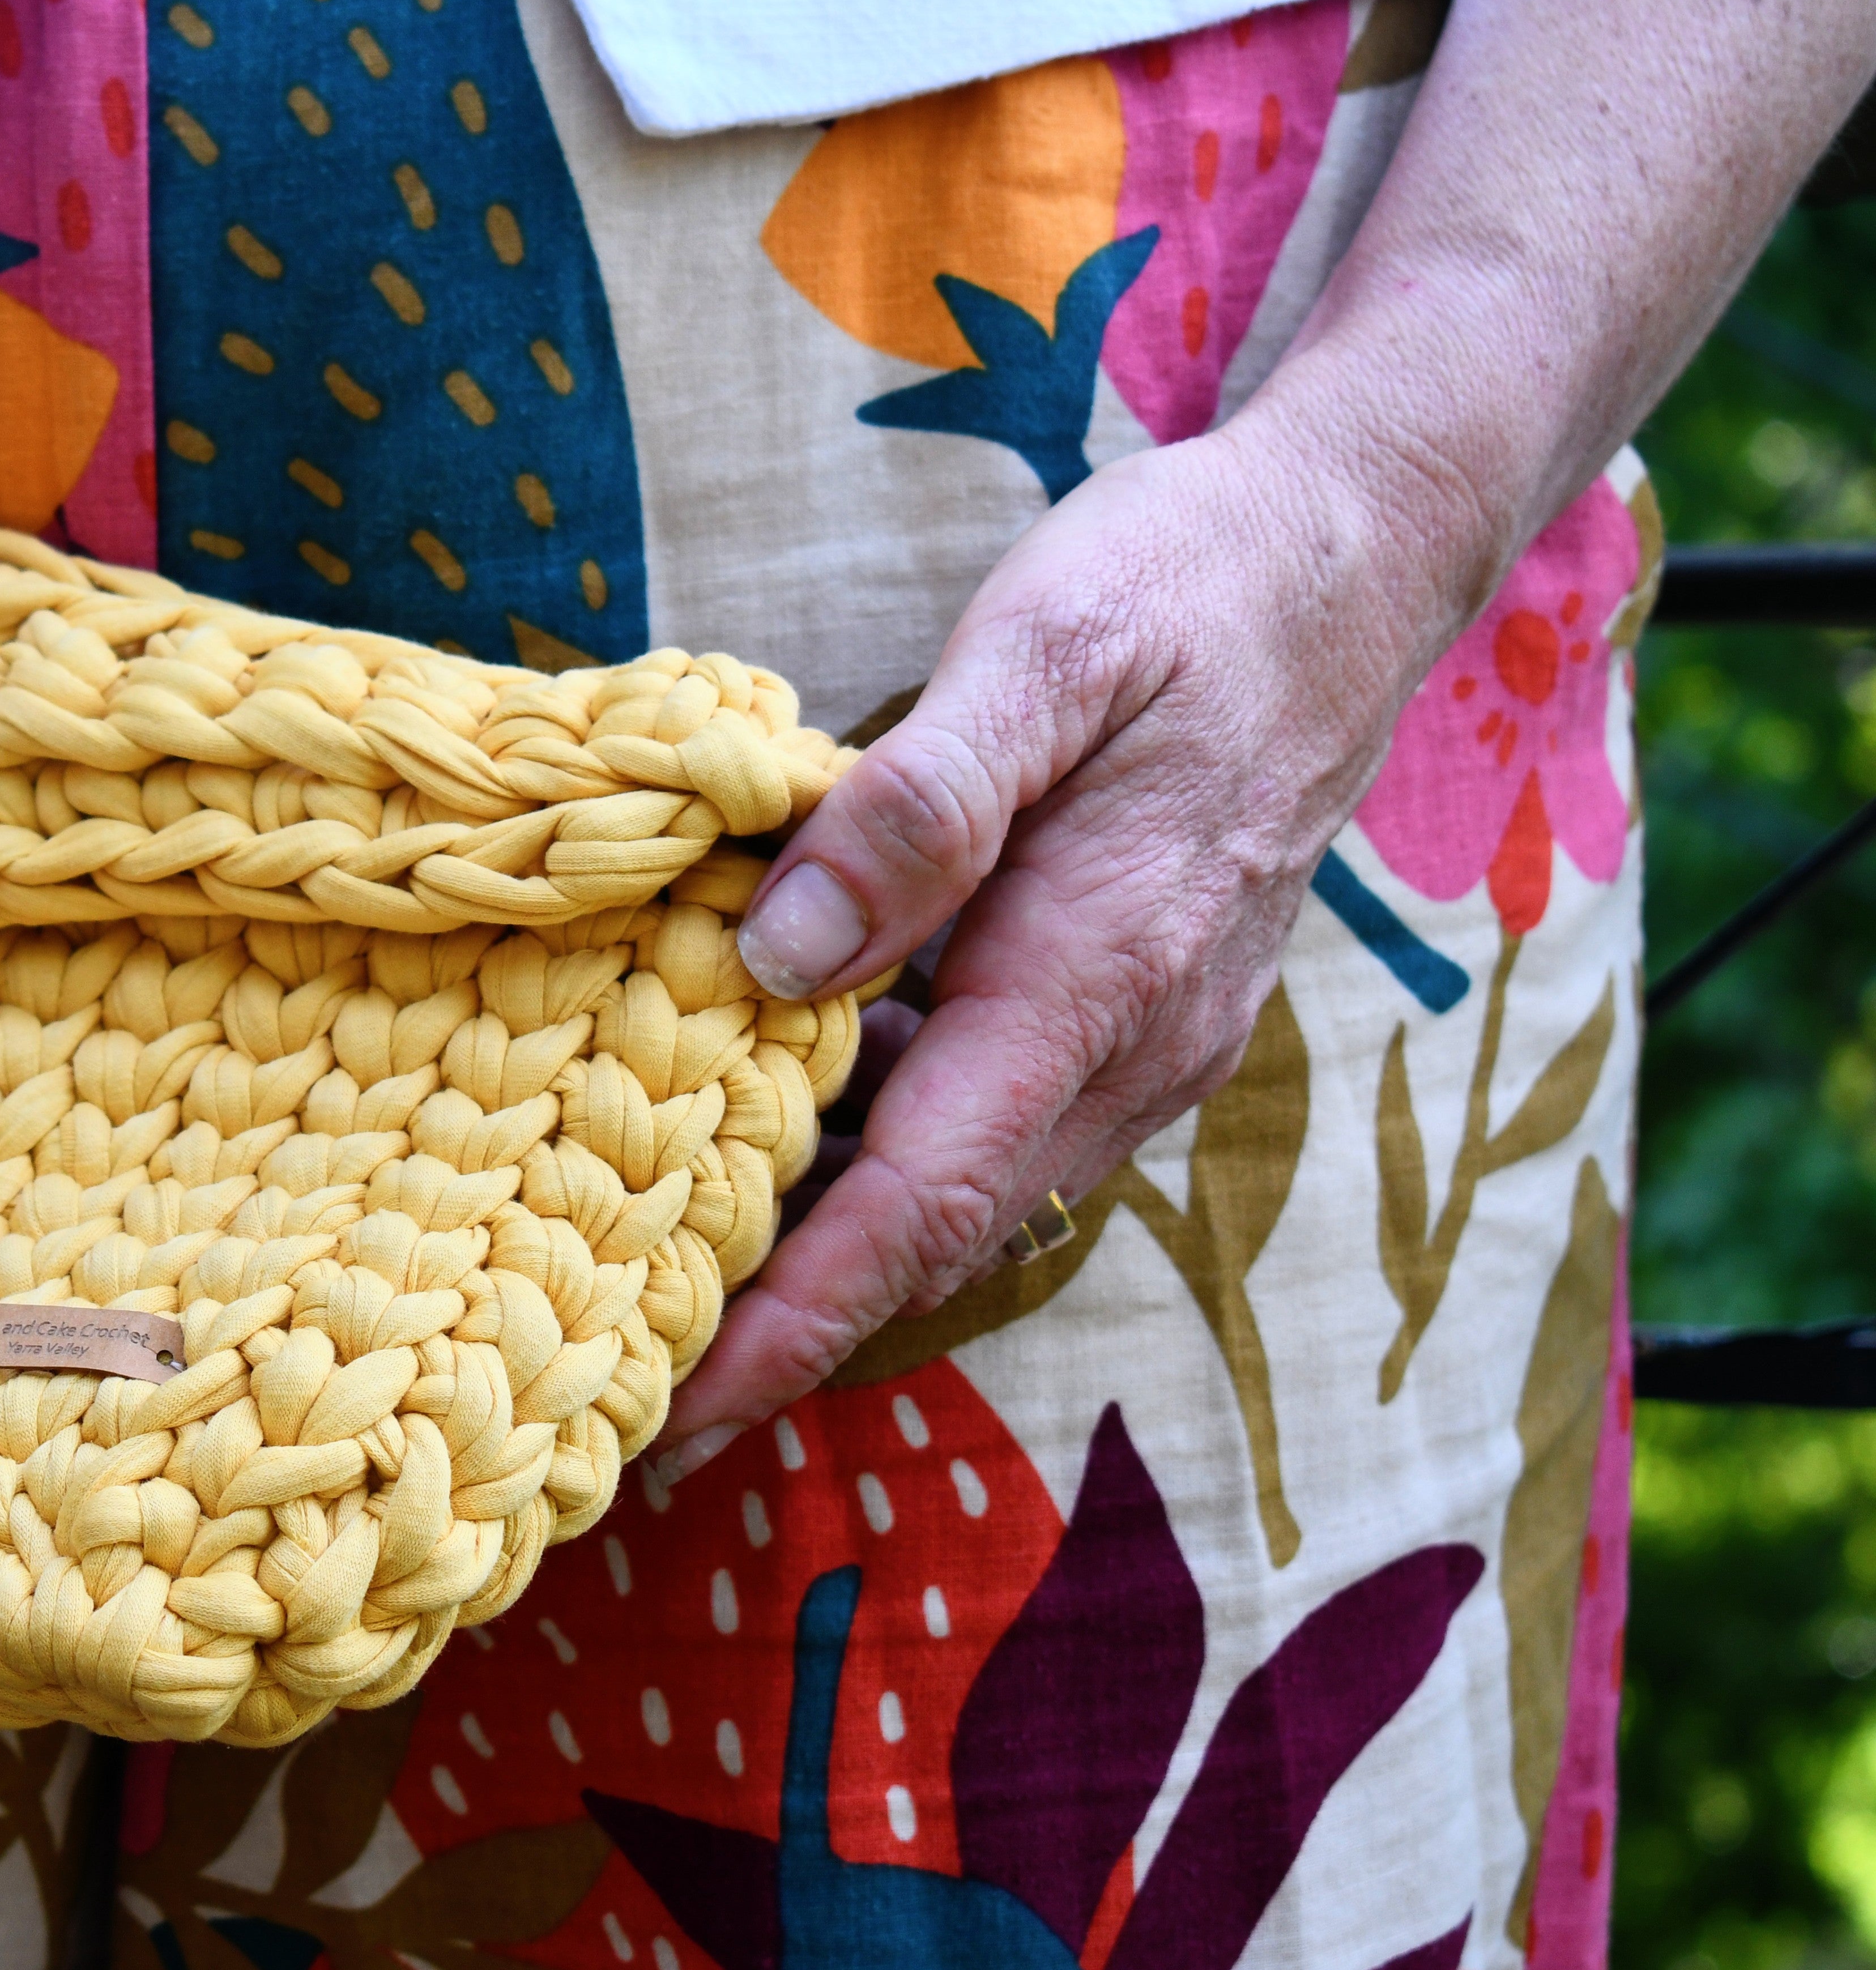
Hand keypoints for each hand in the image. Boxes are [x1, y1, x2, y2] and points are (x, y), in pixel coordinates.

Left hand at [661, 410, 1484, 1472]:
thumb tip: (786, 950)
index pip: (921, 1203)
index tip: (676, 1410)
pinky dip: (884, 1152)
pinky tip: (776, 1118)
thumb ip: (919, 808)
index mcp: (1091, 977)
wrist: (1350, 558)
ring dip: (829, 1246)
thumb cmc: (1187, 589)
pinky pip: (991, 1121)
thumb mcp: (1043, 654)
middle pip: (933, 1234)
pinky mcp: (1132, 1007)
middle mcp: (1128, 1046)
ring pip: (962, 1188)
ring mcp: (1142, 1038)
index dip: (794, 1321)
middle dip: (785, 1326)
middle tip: (619, 1378)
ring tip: (664, 1274)